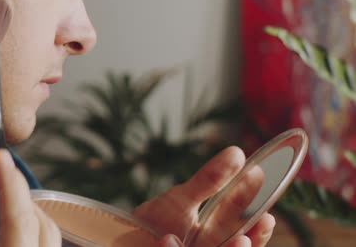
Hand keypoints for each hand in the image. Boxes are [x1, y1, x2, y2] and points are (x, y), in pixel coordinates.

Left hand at [134, 147, 275, 246]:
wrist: (121, 239)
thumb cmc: (153, 223)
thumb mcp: (180, 199)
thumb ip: (208, 181)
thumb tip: (236, 153)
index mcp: (212, 240)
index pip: (242, 233)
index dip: (258, 226)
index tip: (269, 215)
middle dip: (246, 241)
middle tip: (263, 221)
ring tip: (240, 241)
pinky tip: (169, 239)